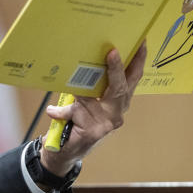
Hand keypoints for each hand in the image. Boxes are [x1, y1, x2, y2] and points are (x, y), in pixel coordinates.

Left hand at [39, 41, 145, 176]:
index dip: (138, 60)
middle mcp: (117, 112)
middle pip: (121, 88)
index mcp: (120, 101)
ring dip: (82, 88)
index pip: (133, 78)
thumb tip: (83, 58)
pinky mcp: (91, 132)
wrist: (67, 150)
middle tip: (112, 51)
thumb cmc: (79, 121)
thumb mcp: (87, 101)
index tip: (141, 42)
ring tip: (72, 73)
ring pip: (93, 98)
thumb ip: (90, 85)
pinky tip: (52, 110)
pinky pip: (73, 113)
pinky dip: (61, 111)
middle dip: (116, 69)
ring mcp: (105, 123)